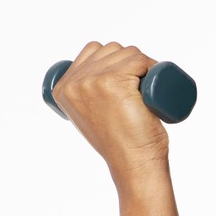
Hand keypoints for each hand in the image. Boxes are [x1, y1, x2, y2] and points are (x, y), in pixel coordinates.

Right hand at [49, 41, 171, 176]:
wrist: (133, 165)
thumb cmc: (119, 144)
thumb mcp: (91, 116)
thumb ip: (87, 100)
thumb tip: (95, 84)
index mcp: (62, 88)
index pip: (93, 51)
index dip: (116, 60)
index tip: (130, 79)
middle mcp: (74, 82)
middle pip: (111, 50)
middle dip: (131, 61)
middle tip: (143, 86)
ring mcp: (93, 81)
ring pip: (127, 53)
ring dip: (143, 64)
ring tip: (148, 88)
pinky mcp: (114, 82)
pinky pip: (138, 59)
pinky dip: (151, 65)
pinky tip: (153, 80)